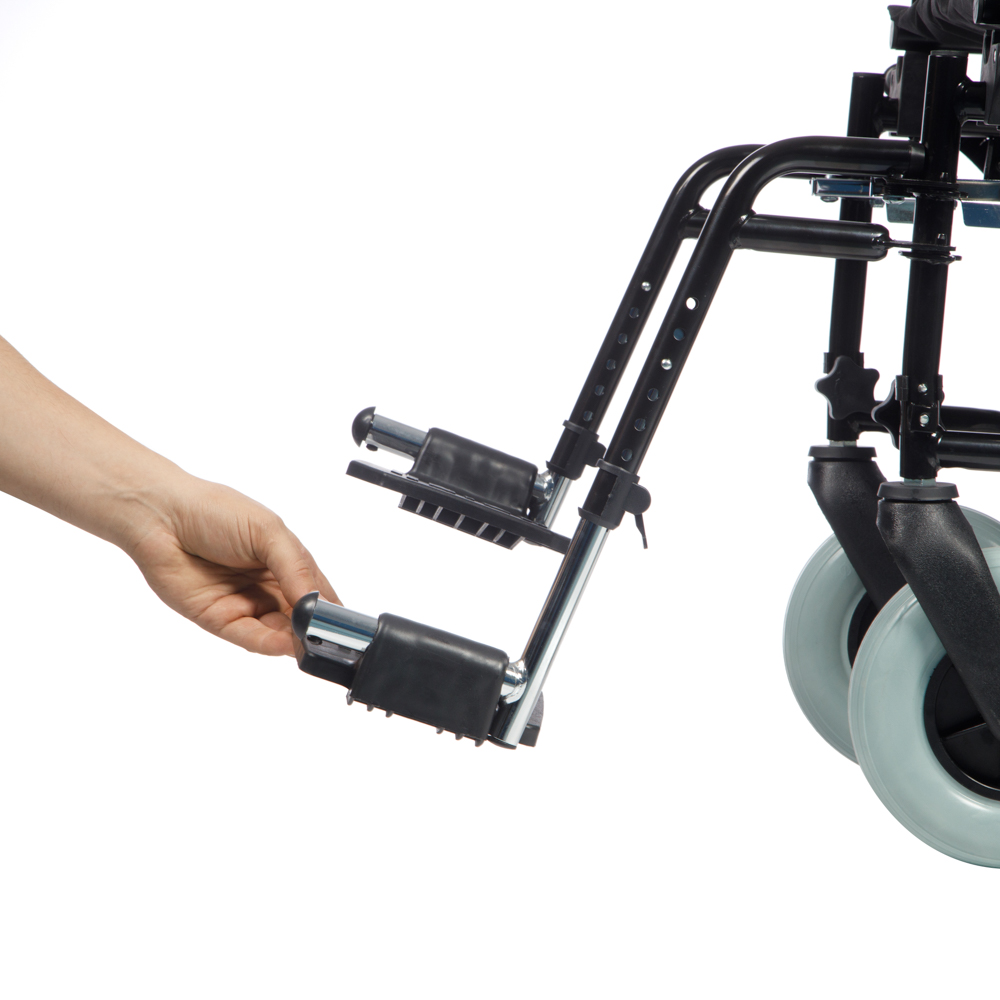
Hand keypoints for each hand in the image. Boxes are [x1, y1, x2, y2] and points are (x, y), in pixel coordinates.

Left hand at [127, 478, 338, 656]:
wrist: (161, 515)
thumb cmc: (213, 511)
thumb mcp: (268, 532)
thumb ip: (295, 568)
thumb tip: (317, 602)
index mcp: (286, 562)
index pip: (318, 593)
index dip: (333, 609)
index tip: (347, 624)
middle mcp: (268, 586)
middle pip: (300, 617)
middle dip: (316, 630)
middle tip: (332, 640)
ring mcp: (245, 604)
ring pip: (278, 632)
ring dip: (296, 640)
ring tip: (311, 643)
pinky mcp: (219, 620)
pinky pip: (249, 637)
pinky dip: (270, 643)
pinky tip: (286, 643)